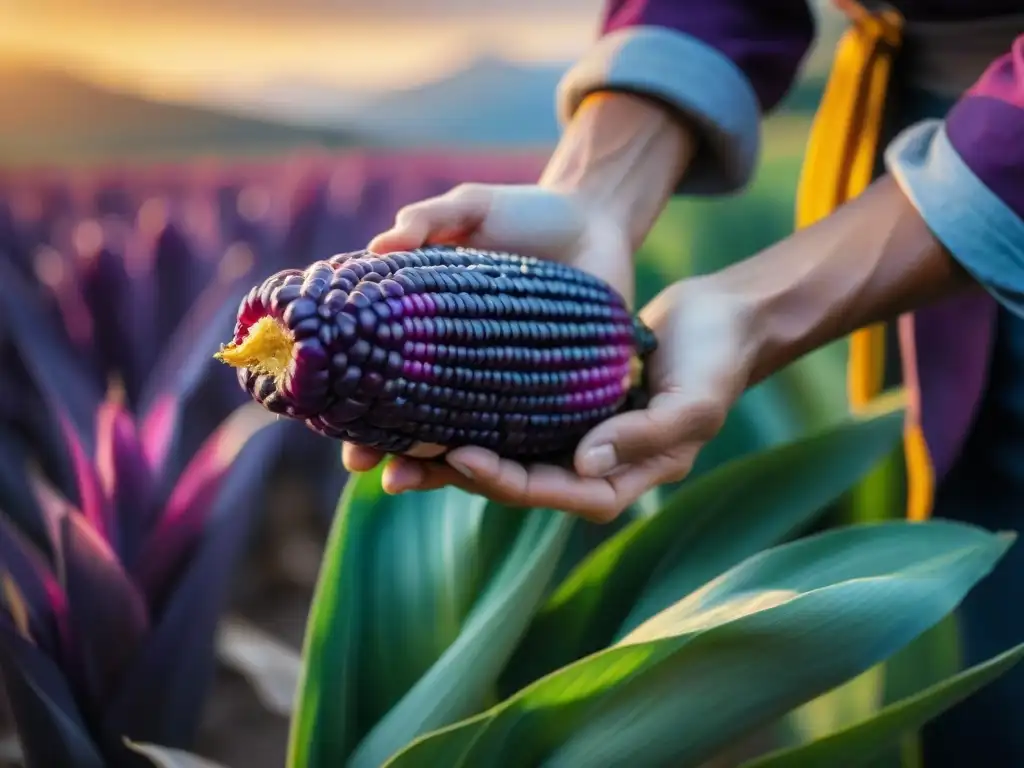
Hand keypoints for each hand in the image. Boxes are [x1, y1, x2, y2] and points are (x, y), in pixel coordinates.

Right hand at [343, 181, 636, 479]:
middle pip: (416, 421)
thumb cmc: (529, 215)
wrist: (599, 224)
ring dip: (434, 467)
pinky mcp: (553, 400)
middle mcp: (462, 368)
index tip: (334, 425)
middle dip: (387, 449)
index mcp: (431, 330)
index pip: (382, 375)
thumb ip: (431, 220)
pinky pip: (522, 437)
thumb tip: (379, 248)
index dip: (355, 401)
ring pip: (463, 441)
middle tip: (370, 468)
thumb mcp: (475, 209)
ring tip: (409, 481)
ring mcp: (505, 388)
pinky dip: (501, 459)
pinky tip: (480, 474)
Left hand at [357, 276, 757, 522]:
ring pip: (499, 449)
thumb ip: (642, 439)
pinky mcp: (557, 405)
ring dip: (447, 447)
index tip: (459, 455)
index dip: (503, 480)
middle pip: (511, 479)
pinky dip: (469, 409)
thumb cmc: (714, 364)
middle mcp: (587, 468)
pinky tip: (425, 398)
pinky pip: (505, 413)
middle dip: (454, 473)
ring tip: (389, 441)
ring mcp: (569, 438)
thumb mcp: (691, 405)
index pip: (550, 491)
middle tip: (395, 463)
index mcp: (619, 482)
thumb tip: (584, 465)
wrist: (722, 323)